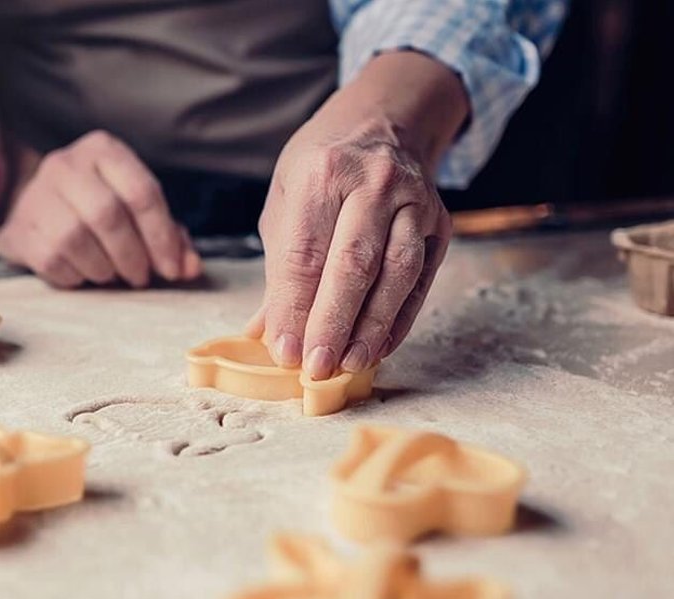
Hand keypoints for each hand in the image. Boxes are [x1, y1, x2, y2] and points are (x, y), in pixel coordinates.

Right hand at [0, 130, 200, 288]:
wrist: (36, 211)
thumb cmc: (97, 210)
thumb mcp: (136, 212)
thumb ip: (169, 237)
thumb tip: (190, 268)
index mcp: (102, 149)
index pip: (141, 192)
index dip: (162, 237)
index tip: (172, 270)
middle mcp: (65, 164)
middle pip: (107, 215)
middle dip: (132, 255)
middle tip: (140, 277)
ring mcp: (35, 194)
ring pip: (76, 238)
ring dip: (103, 268)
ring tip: (111, 274)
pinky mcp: (17, 229)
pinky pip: (52, 260)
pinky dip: (75, 276)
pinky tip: (82, 273)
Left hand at [249, 52, 467, 379]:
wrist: (384, 121)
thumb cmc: (322, 166)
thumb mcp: (286, 201)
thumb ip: (279, 267)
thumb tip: (268, 332)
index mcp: (323, 173)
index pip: (306, 252)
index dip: (294, 307)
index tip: (283, 350)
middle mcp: (374, 183)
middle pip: (354, 264)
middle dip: (332, 322)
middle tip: (315, 367)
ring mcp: (414, 202)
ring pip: (397, 273)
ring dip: (372, 326)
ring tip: (349, 364)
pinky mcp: (440, 223)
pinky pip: (421, 279)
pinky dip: (401, 318)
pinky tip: (380, 347)